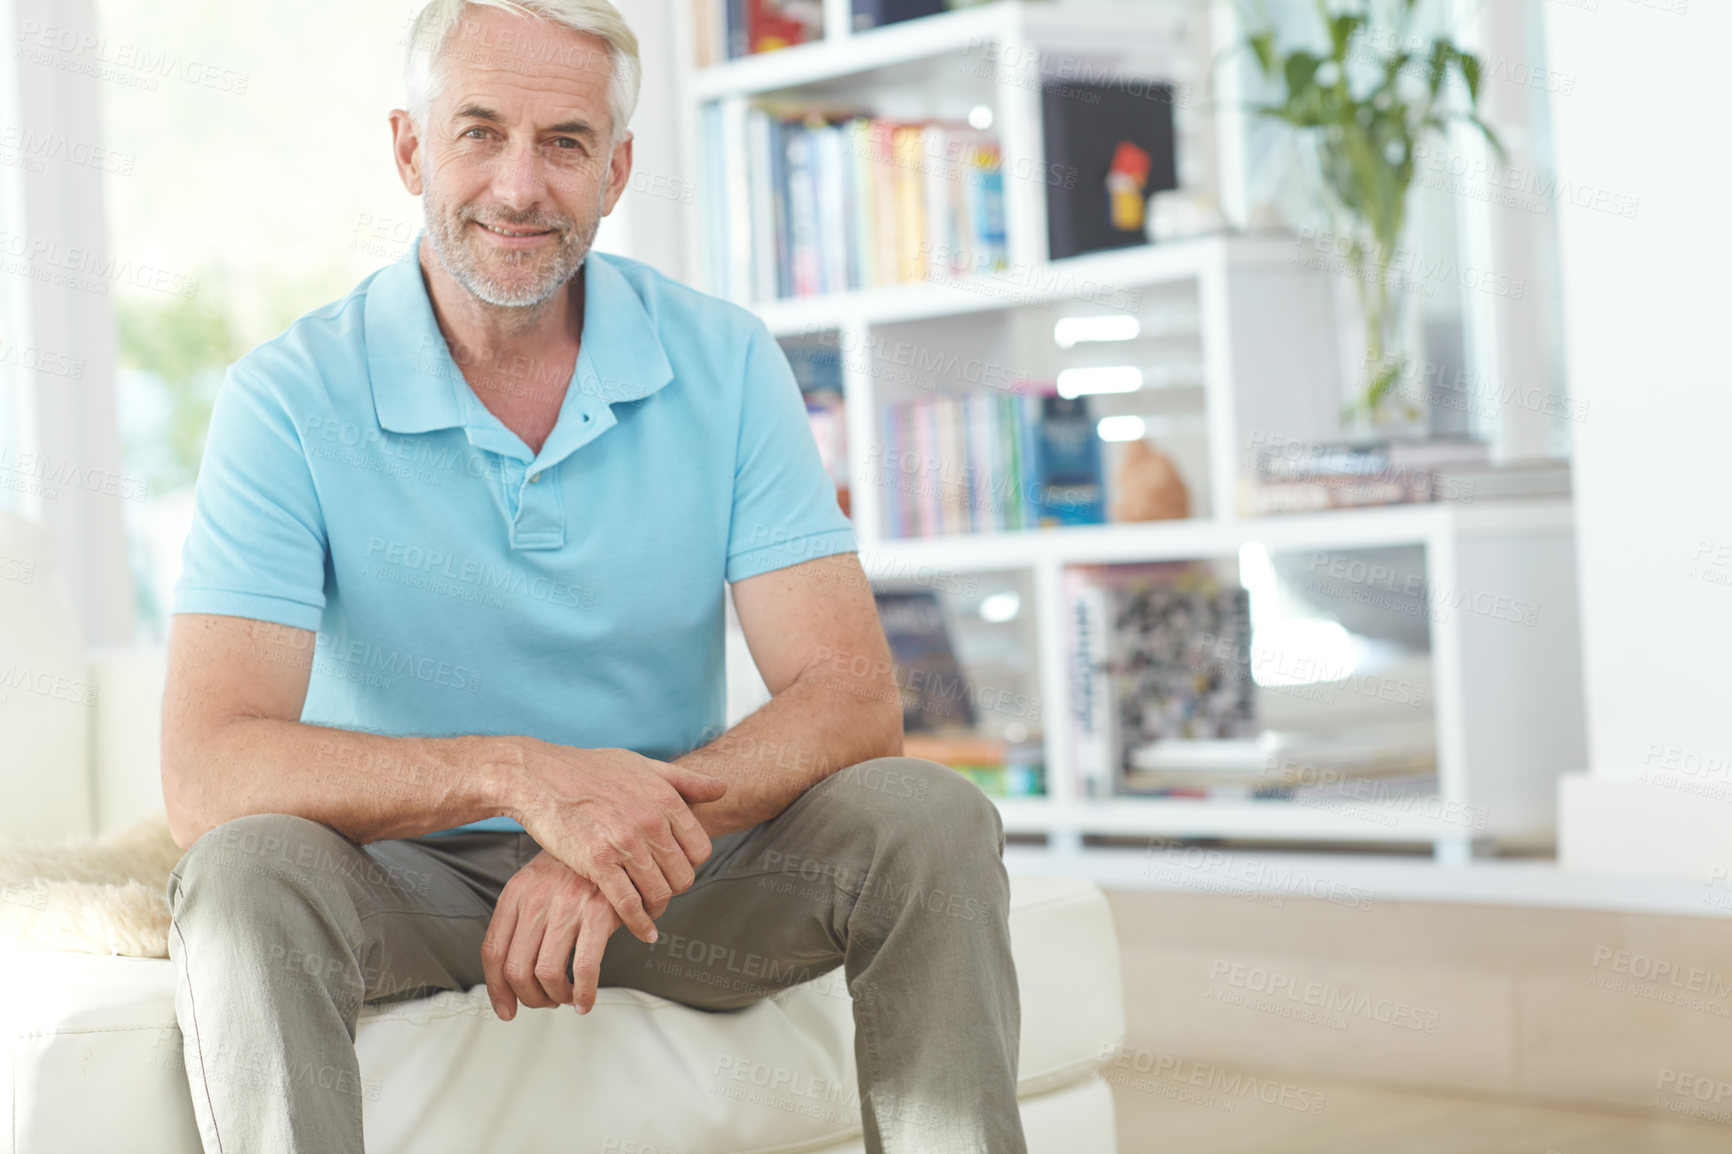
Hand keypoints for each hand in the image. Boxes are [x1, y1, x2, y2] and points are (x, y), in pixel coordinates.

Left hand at [482, 850, 619, 1018]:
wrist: (610, 839)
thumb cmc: (574, 867)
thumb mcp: (536, 883)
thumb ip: (520, 919)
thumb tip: (511, 971)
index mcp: (516, 894)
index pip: (493, 952)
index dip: (496, 988)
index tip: (506, 1008)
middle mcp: (536, 900)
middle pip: (516, 969)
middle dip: (529, 997)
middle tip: (543, 1002)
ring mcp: (566, 907)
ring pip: (546, 974)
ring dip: (555, 997)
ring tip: (565, 997)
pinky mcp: (597, 914)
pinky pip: (584, 969)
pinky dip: (583, 994)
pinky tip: (585, 999)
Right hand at [508, 741, 725, 943]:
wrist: (540, 775)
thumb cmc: (590, 769)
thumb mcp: (643, 765)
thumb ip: (685, 781)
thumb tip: (722, 789)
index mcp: (665, 799)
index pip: (700, 849)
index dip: (690, 865)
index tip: (676, 869)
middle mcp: (651, 821)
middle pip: (683, 876)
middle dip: (674, 889)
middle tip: (661, 892)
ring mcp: (625, 843)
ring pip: (659, 893)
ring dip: (657, 908)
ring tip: (650, 911)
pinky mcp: (597, 862)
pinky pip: (629, 903)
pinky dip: (638, 923)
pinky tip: (642, 932)